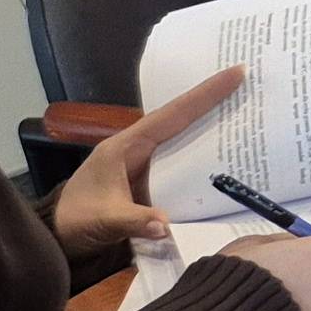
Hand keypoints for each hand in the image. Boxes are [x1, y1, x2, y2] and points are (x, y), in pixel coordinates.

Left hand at [52, 66, 243, 262]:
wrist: (59, 237)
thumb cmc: (76, 220)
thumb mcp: (103, 220)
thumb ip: (134, 220)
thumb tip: (165, 224)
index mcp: (126, 146)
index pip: (172, 115)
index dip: (204, 95)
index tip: (236, 73)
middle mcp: (138, 148)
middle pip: (182, 119)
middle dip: (215, 100)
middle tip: (251, 83)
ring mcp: (146, 163)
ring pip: (185, 138)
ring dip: (214, 126)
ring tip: (249, 112)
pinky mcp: (152, 179)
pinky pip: (184, 161)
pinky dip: (206, 155)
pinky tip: (229, 155)